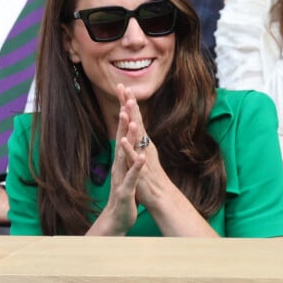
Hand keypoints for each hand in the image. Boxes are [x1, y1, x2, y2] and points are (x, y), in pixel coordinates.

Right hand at [90, 84, 145, 234]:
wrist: (116, 218)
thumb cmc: (124, 193)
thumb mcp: (126, 170)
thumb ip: (127, 154)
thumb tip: (127, 137)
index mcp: (121, 158)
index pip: (123, 133)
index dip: (125, 115)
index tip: (126, 96)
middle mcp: (119, 164)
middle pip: (121, 138)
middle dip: (124, 119)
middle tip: (125, 100)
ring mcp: (121, 176)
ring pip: (125, 155)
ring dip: (128, 139)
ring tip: (132, 123)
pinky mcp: (126, 190)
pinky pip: (132, 176)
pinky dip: (136, 166)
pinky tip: (141, 157)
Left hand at [115, 85, 171, 210]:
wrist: (159, 195)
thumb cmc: (149, 175)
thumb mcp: (143, 153)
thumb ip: (139, 140)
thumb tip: (136, 127)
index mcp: (143, 141)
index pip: (135, 118)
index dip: (129, 103)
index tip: (123, 87)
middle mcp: (144, 145)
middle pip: (136, 120)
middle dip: (129, 104)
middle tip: (125, 87)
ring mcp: (142, 155)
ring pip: (136, 136)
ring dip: (131, 122)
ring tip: (125, 108)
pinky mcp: (140, 168)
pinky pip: (133, 157)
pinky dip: (128, 147)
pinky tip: (123, 139)